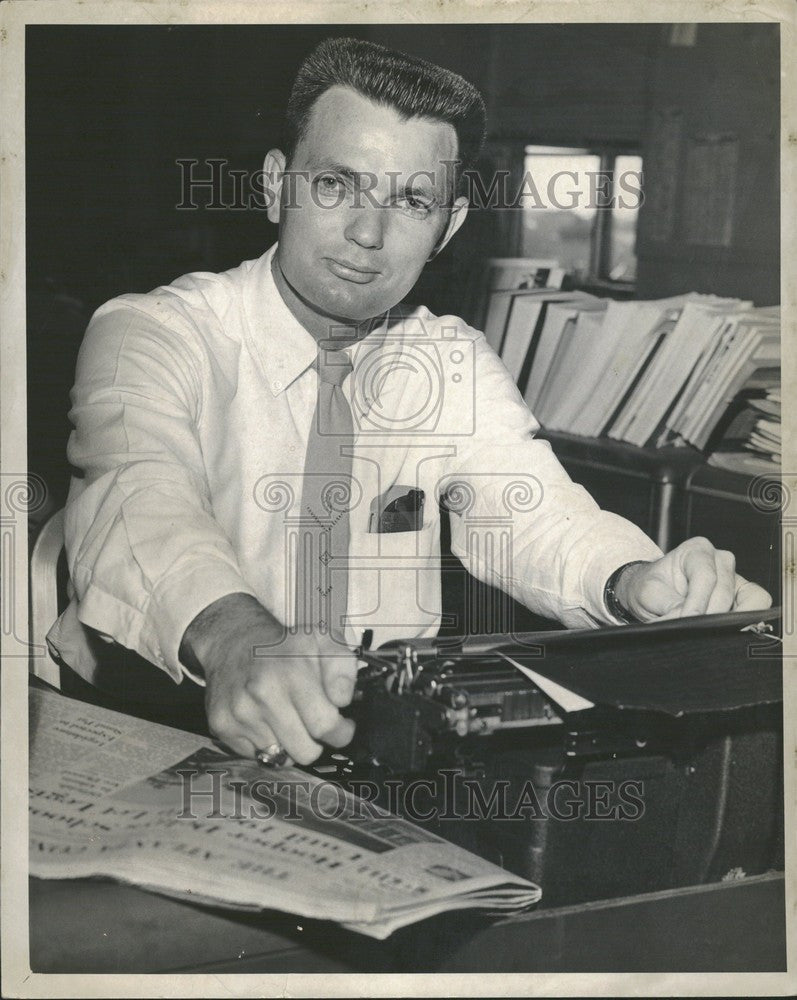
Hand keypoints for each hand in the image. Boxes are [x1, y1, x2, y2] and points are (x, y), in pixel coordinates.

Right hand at [180, 593, 356, 763]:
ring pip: (282, 758)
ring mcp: (240, 713)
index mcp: (293, 673)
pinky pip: (256, 756)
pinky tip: (265, 720)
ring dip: (290, 743)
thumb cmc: (285, 646)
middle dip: (317, 741)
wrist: (233, 640)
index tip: (342, 726)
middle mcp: (263, 695)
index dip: (341, 731)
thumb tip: (342, 701)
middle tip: (314, 723)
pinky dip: (266, 743)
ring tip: (288, 717)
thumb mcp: (324, 641)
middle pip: (306, 752)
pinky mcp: (222, 726)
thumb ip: (343, 671)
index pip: (326, 726)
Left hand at [614, 537, 772, 621]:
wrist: (654, 594)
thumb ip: (669, 605)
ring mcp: (735, 578)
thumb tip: (686, 620)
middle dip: (709, 617)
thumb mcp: (650, 593)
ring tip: (708, 636)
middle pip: (726, 593)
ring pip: (749, 601)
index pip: (705, 577)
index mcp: (696, 550)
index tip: (686, 622)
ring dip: (730, 623)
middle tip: (693, 635)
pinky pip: (756, 611)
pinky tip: (724, 636)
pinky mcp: (744, 598)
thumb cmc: (652, 588)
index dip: (697, 604)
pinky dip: (744, 625)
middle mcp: (721, 560)